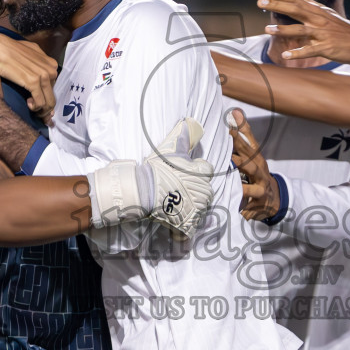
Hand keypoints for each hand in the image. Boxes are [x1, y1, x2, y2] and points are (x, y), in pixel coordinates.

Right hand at [0, 34, 56, 117]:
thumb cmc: (9, 51)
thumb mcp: (30, 53)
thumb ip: (38, 64)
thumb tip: (40, 81)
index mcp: (51, 63)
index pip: (54, 85)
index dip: (47, 96)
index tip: (41, 103)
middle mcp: (50, 69)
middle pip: (52, 94)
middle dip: (46, 106)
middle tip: (37, 111)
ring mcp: (43, 76)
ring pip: (49, 102)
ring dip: (41, 110)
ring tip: (31, 109)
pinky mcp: (33, 83)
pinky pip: (40, 103)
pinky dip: (36, 108)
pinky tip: (28, 105)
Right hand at [87, 118, 215, 237]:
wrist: (143, 190)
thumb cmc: (156, 169)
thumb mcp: (170, 149)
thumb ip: (183, 137)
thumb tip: (189, 121)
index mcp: (202, 173)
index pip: (207, 170)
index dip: (196, 170)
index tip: (184, 172)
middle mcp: (204, 191)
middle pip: (205, 191)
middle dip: (195, 190)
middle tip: (177, 190)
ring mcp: (198, 209)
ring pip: (200, 208)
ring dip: (190, 206)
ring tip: (174, 204)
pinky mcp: (189, 224)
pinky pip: (191, 227)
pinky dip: (184, 227)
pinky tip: (174, 222)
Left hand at [227, 109, 280, 220]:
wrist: (274, 198)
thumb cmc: (258, 172)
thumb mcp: (253, 153)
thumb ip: (244, 134)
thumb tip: (235, 111)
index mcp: (257, 159)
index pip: (249, 146)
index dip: (241, 138)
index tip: (230, 130)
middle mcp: (260, 174)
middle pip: (251, 166)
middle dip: (240, 162)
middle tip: (228, 158)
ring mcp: (260, 191)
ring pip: (251, 190)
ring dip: (242, 189)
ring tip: (234, 189)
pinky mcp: (256, 207)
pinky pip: (247, 210)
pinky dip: (241, 212)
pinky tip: (235, 213)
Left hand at [256, 0, 349, 64]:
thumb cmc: (343, 31)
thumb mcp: (327, 16)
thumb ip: (310, 11)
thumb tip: (294, 3)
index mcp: (318, 11)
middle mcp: (319, 19)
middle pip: (295, 9)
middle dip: (276, 4)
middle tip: (259, 1)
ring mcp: (323, 33)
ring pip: (300, 30)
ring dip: (283, 30)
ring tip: (267, 29)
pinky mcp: (327, 47)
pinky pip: (310, 50)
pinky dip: (298, 52)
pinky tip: (286, 56)